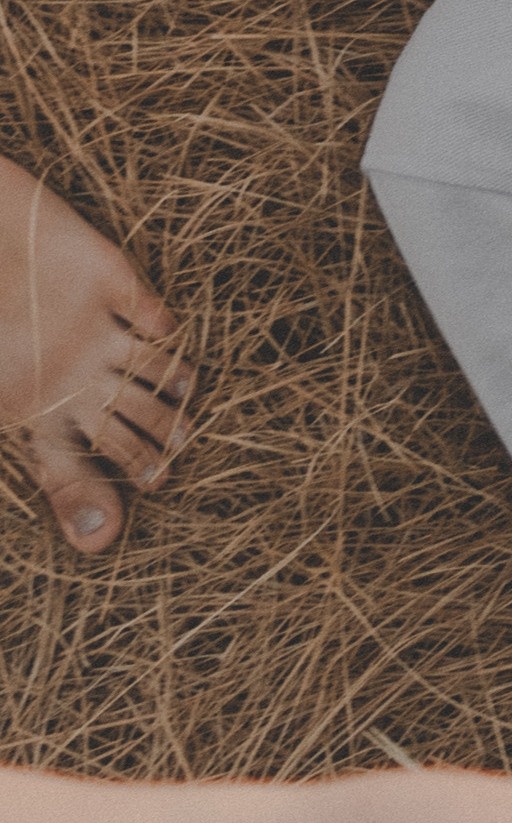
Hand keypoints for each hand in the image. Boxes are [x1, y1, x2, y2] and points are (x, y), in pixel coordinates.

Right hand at [0, 156, 190, 553]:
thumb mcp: (3, 405)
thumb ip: (53, 476)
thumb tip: (84, 538)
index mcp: (38, 407)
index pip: (75, 459)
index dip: (102, 485)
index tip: (132, 508)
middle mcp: (76, 375)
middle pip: (123, 419)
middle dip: (147, 443)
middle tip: (169, 466)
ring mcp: (97, 330)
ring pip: (146, 369)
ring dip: (166, 390)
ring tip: (183, 415)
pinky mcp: (114, 284)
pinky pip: (148, 309)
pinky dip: (162, 326)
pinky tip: (169, 339)